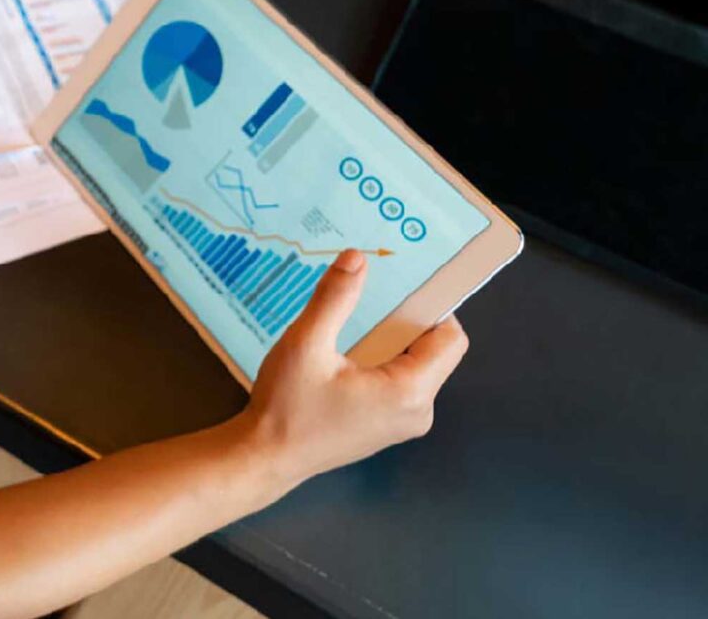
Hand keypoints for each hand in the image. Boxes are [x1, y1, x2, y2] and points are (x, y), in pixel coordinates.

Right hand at [233, 248, 469, 489]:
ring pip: (416, 368)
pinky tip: (344, 358)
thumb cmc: (287, 407)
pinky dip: (381, 364)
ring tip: (350, 329)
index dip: (431, 308)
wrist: (265, 458)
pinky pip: (399, 385)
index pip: (450, 339)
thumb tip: (357, 258)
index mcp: (409, 391)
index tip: (398, 288)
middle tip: (367, 303)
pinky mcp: (386, 428)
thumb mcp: (305, 345)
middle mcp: (418, 411)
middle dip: (404, 323)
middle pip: (434, 352)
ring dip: (390, 343)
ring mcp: (404, 424)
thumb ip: (334, 300)